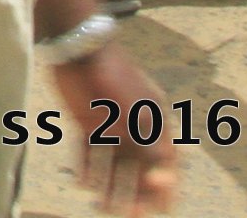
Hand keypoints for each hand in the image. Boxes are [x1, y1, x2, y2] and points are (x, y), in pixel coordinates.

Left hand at [51, 43, 181, 212]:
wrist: (79, 47)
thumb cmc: (114, 78)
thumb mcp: (134, 115)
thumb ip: (148, 146)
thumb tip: (164, 176)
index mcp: (156, 120)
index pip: (167, 160)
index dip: (166, 185)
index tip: (163, 209)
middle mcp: (135, 124)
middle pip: (139, 166)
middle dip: (136, 192)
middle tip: (130, 215)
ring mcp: (111, 123)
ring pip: (113, 162)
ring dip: (110, 186)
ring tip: (101, 207)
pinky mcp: (87, 121)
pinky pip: (91, 150)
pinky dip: (88, 167)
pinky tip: (82, 184)